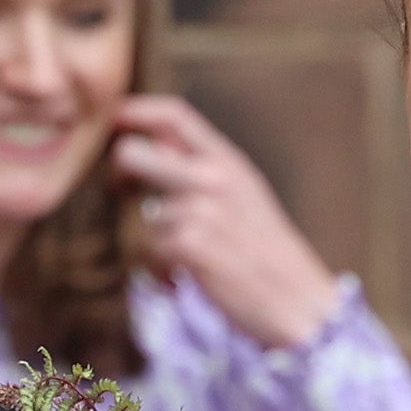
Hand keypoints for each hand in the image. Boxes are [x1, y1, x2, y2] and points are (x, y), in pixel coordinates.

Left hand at [111, 97, 342, 351]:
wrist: (297, 300)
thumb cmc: (266, 251)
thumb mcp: (244, 194)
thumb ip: (202, 166)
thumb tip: (156, 141)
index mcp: (228, 161)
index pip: (174, 116)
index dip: (136, 110)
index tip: (113, 119)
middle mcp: (213, 179)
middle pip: (132, 154)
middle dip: (117, 173)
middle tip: (120, 190)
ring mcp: (201, 210)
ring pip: (140, 214)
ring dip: (151, 240)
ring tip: (184, 258)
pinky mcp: (190, 246)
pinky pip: (148, 249)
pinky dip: (159, 268)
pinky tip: (184, 277)